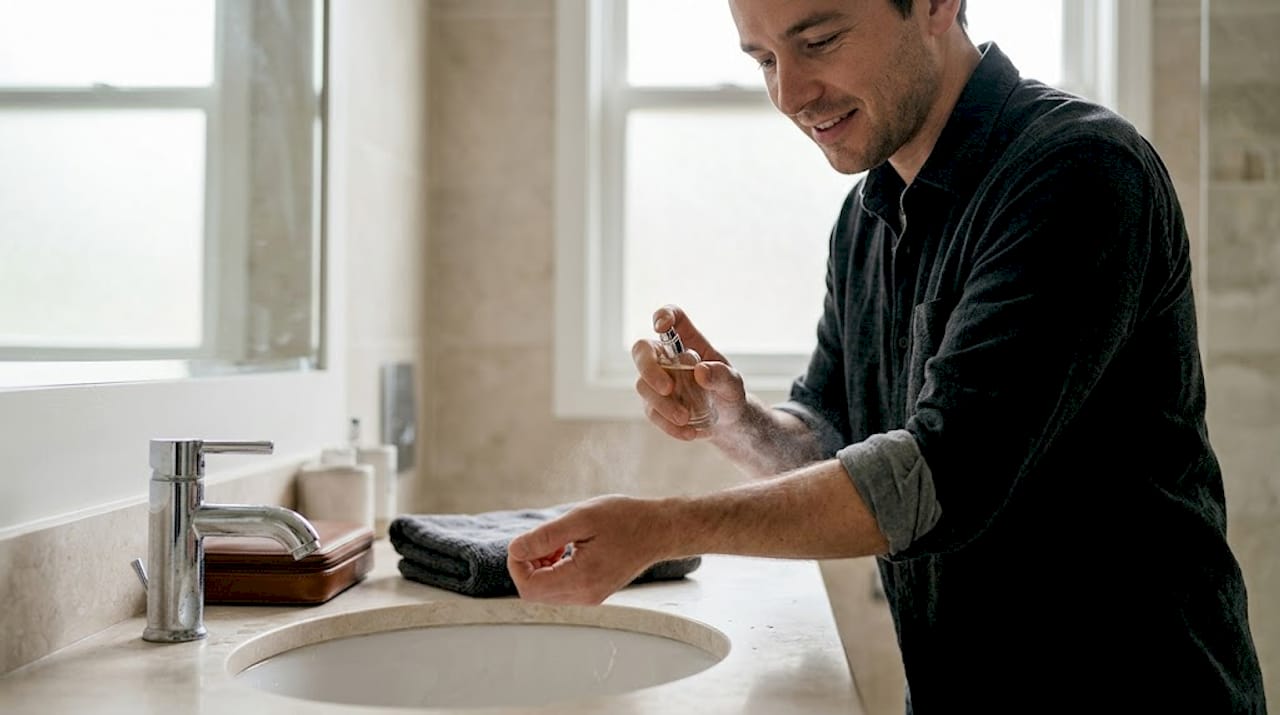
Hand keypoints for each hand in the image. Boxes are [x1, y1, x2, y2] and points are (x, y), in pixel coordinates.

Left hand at [507, 495, 668, 604]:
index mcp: (581, 579)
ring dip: (542, 566)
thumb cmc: (626, 519)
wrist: (659, 529)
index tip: (526, 541)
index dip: (517, 564)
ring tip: (560, 542)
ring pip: (546, 592)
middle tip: (546, 539)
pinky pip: (561, 589)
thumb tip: (514, 549)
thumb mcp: (582, 518)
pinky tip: (567, 549)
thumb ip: (545, 536)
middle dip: (529, 564)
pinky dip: (554, 570)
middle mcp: (585, 595)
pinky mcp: (594, 592)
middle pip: (535, 592)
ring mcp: (590, 597)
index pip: (529, 588)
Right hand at [632, 304, 747, 440]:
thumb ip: (721, 376)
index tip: (662, 326)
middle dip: (648, 368)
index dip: (663, 315)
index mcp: (687, 341)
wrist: (727, 421)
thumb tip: (701, 371)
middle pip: (642, 350)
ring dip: (663, 404)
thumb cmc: (729, 393)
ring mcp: (656, 381)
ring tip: (686, 418)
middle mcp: (666, 357)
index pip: (671, 317)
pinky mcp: (654, 405)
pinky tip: (687, 432)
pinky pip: (651, 412)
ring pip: (643, 385)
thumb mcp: (733, 384)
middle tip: (666, 388)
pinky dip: (667, 424)